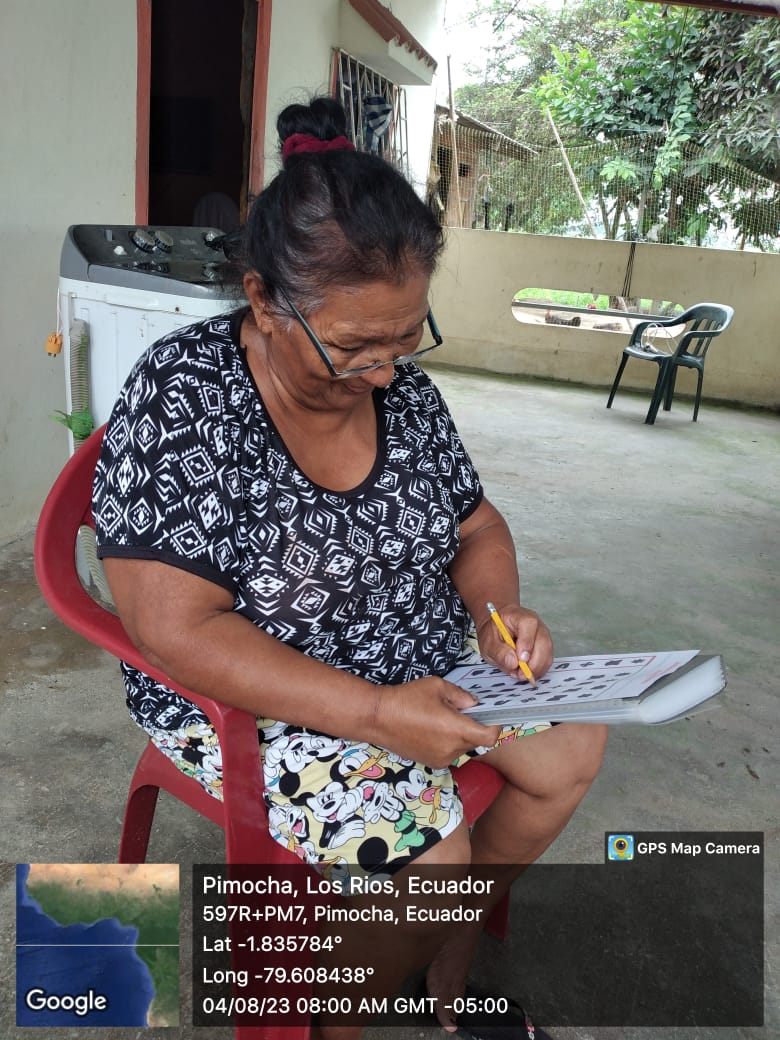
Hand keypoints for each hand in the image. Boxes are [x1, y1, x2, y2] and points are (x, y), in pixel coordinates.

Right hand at [371, 677, 501, 768]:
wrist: (378, 717)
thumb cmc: (407, 698)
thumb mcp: (437, 686)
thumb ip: (461, 695)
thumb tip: (473, 704)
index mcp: (456, 730)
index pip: (490, 737)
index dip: (495, 726)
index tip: (491, 716)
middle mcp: (451, 749)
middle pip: (476, 741)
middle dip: (474, 726)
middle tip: (462, 711)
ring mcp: (441, 759)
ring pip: (462, 747)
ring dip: (460, 735)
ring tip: (442, 719)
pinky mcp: (431, 763)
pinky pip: (449, 753)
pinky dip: (448, 742)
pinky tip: (432, 729)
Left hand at [476, 603, 553, 681]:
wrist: (497, 629)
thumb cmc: (493, 632)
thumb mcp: (487, 642)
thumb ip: (499, 651)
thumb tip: (513, 662)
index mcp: (519, 616)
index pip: (529, 625)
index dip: (526, 644)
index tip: (521, 660)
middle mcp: (535, 624)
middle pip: (543, 642)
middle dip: (534, 662)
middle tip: (520, 674)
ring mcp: (543, 635)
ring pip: (547, 653)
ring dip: (536, 668)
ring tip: (519, 674)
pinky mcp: (545, 647)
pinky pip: (546, 660)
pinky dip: (537, 670)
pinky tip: (525, 673)